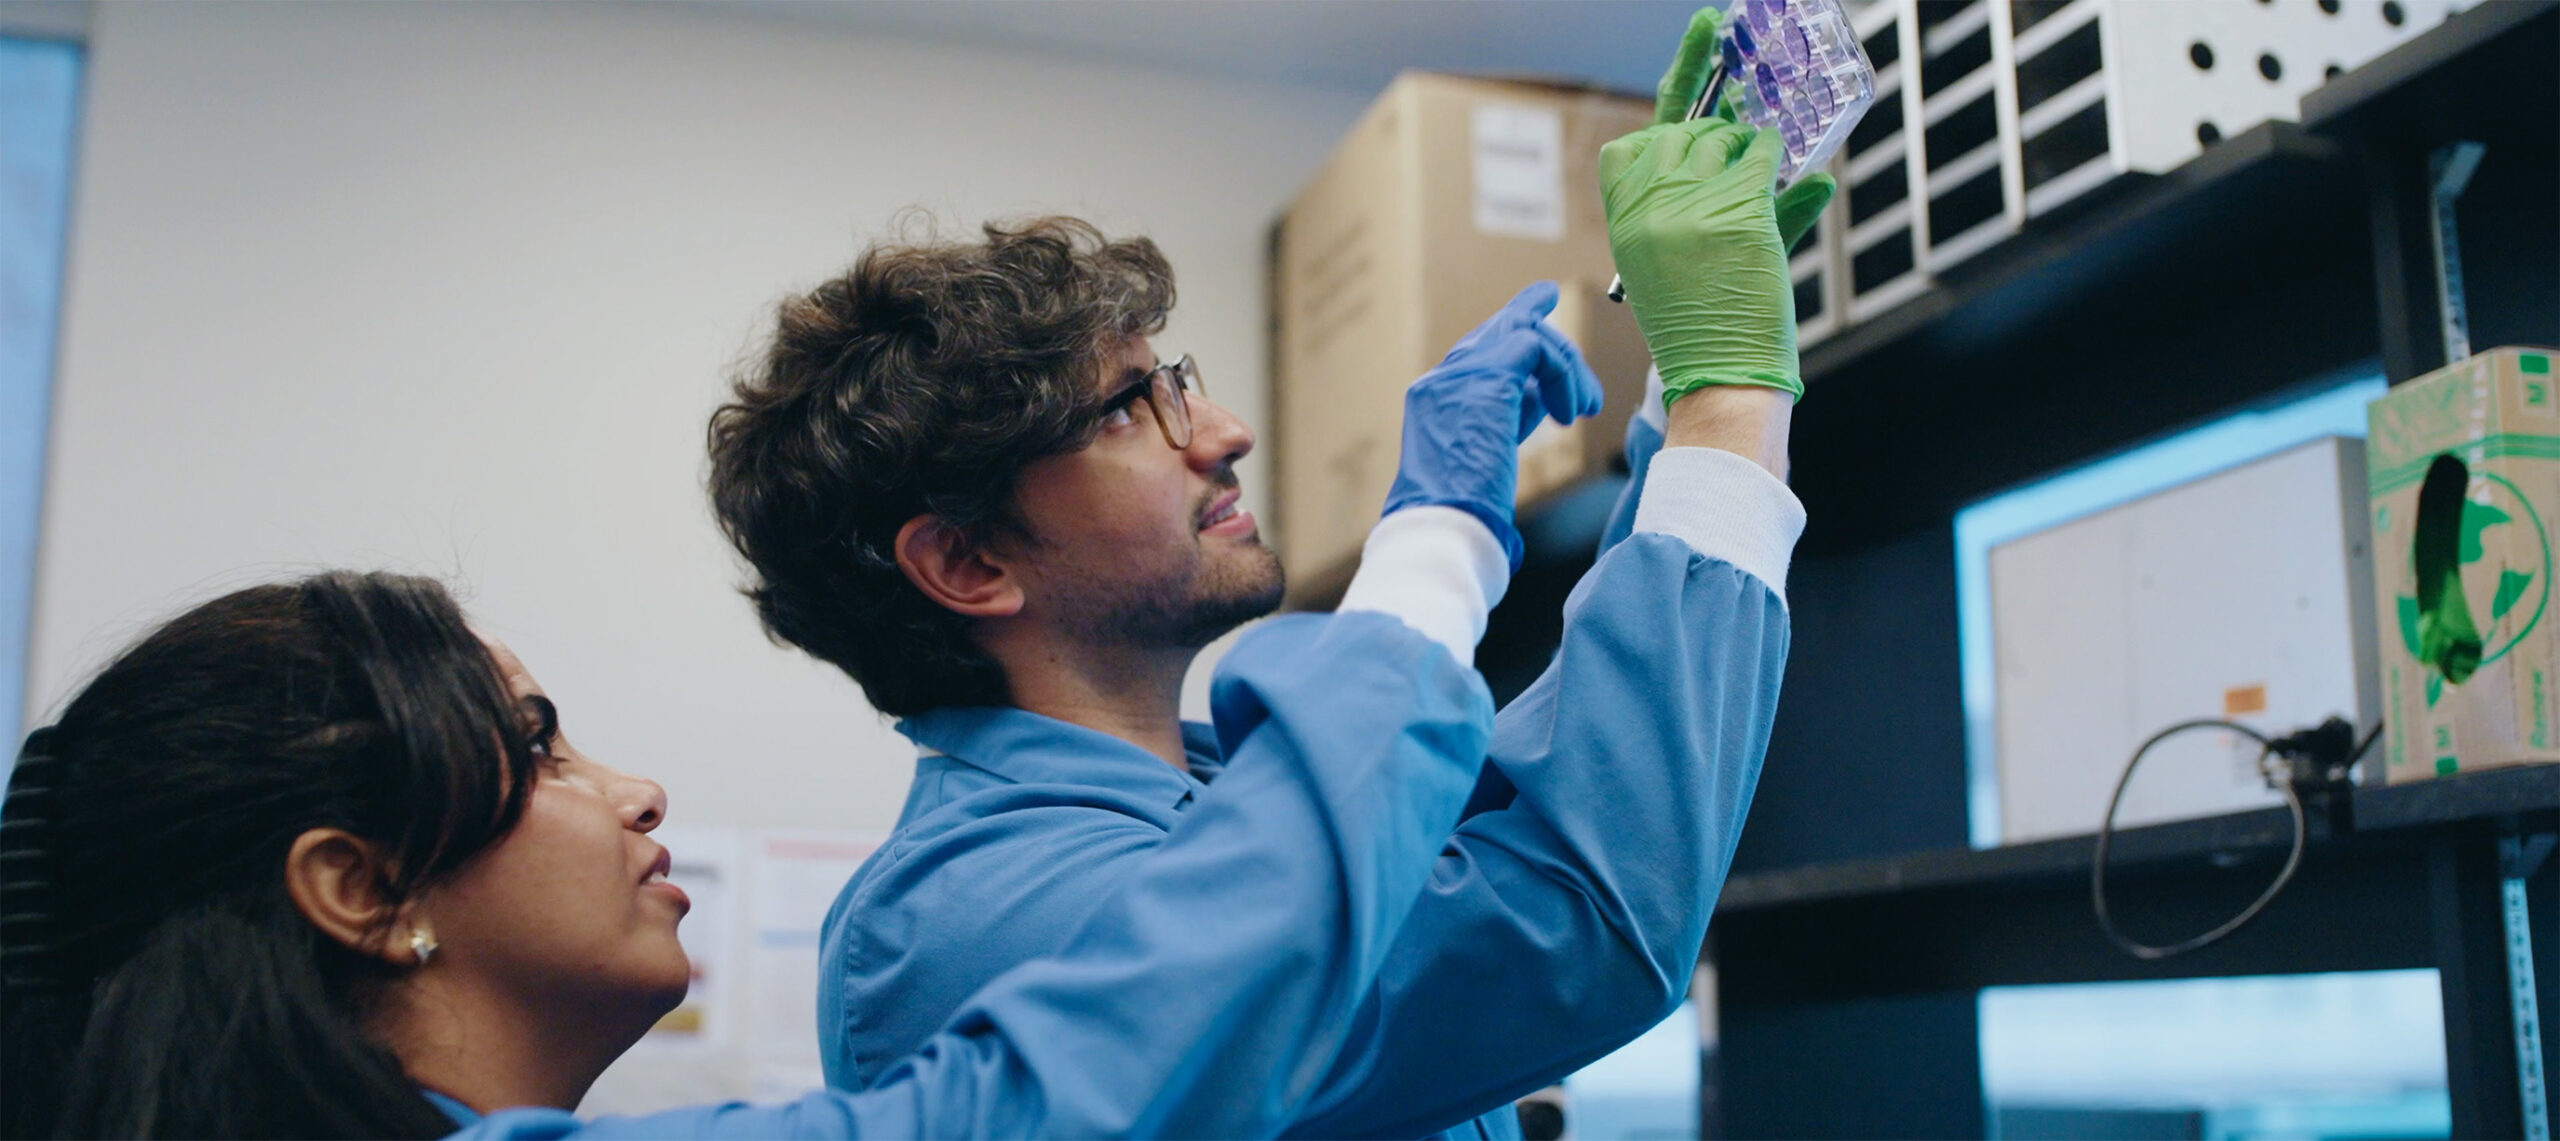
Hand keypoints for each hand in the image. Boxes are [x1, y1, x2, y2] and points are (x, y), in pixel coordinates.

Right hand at [1380, 281, 1604, 571]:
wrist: (1443, 527)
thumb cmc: (1462, 518)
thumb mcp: (1483, 461)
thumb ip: (1507, 421)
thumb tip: (1544, 401)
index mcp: (1433, 400)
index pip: (1481, 355)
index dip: (1521, 349)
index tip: (1554, 339)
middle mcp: (1442, 379)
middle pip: (1502, 333)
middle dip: (1554, 353)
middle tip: (1588, 397)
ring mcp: (1460, 373)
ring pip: (1524, 332)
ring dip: (1567, 369)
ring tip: (1588, 409)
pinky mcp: (1487, 375)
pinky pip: (1537, 347)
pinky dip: (1564, 376)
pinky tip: (1570, 416)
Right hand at [1610, 7, 1838, 404]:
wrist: (1718, 377)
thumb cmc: (1706, 327)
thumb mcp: (1690, 262)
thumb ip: (1731, 206)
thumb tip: (1798, 169)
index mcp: (1625, 218)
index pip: (1635, 143)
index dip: (1679, 90)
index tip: (1705, 33)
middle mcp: (1648, 204)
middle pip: (1685, 129)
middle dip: (1721, 132)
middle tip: (1742, 151)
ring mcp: (1688, 204)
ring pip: (1727, 137)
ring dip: (1752, 149)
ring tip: (1756, 187)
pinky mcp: (1734, 210)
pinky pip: (1764, 155)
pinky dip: (1777, 159)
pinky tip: (1787, 177)